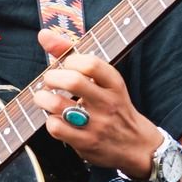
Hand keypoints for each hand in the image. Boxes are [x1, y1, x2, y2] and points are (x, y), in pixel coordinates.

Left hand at [34, 29, 160, 176]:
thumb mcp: (104, 82)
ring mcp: (97, 125)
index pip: (92, 64)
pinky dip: (49, 121)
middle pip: (73, 82)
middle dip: (52, 77)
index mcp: (115, 84)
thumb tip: (43, 34)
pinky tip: (55, 119)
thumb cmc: (113, 107)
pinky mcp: (86, 143)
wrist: (137, 147)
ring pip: (59, 106)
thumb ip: (73, 56)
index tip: (66, 65)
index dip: (71, 60)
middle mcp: (108, 103)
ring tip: (44, 98)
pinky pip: (57, 128)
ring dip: (43, 99)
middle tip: (50, 81)